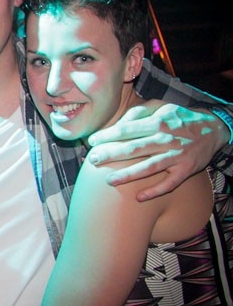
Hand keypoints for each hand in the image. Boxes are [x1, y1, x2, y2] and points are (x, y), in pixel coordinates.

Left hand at [86, 103, 223, 200]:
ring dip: (128, 175)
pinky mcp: (186, 170)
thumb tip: (118, 123)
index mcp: (157, 122)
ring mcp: (176, 156)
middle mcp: (166, 139)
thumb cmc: (179, 118)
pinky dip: (155, 191)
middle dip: (111, 155)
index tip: (92, 142)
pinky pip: (169, 184)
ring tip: (109, 181)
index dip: (107, 136)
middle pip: (134, 149)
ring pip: (149, 168)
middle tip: (92, 160)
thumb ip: (138, 113)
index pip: (127, 130)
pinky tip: (138, 198)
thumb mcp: (160, 107)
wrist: (213, 129)